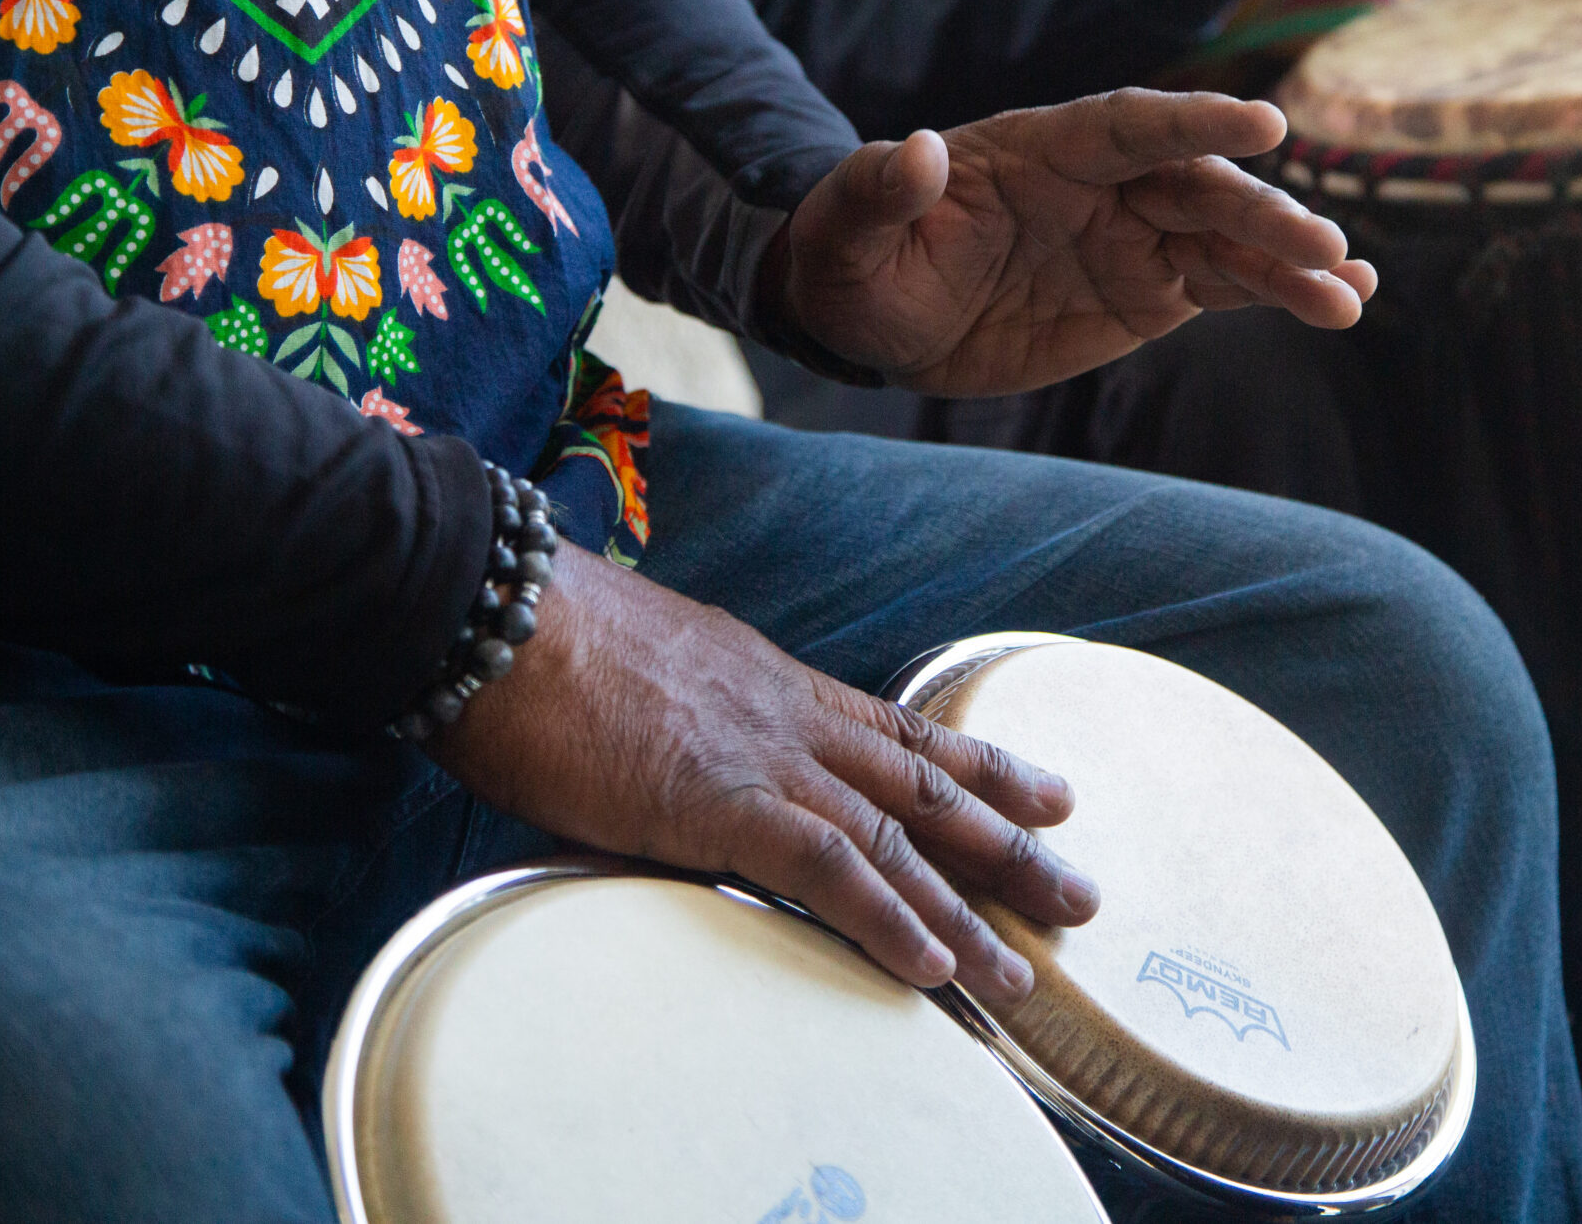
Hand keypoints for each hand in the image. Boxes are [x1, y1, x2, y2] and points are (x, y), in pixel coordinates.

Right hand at [430, 543, 1097, 1006]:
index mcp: (776, 685)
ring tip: (1025, 974)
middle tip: (1082, 895)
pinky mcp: (721, 801)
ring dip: (968, 911)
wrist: (498, 607)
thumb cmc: (543, 640)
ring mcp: (764, 758)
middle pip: (927, 787)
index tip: (1050, 794)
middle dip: (1011, 845)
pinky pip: (827, 868)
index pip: (903, 731)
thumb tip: (689, 748)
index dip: (984, 766)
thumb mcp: (650, 671)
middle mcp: (792, 718)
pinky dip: (886, 917)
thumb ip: (693, 713)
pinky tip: (932, 963)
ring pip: (897, 840)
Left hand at [775, 90, 1378, 396]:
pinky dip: (1285, 294)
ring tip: (1352, 291)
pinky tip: (1343, 305)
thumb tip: (912, 150)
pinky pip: (1229, 285)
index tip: (1262, 123)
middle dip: (1263, 214)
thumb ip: (880, 188)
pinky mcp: (1151, 291)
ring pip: (1229, 239)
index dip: (1194, 123)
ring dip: (1294, 262)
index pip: (1130, 124)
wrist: (878, 315)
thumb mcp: (847, 229)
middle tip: (1323, 248)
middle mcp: (1105, 184)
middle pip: (1199, 186)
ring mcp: (1135, 235)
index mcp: (1044, 148)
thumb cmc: (857, 260)